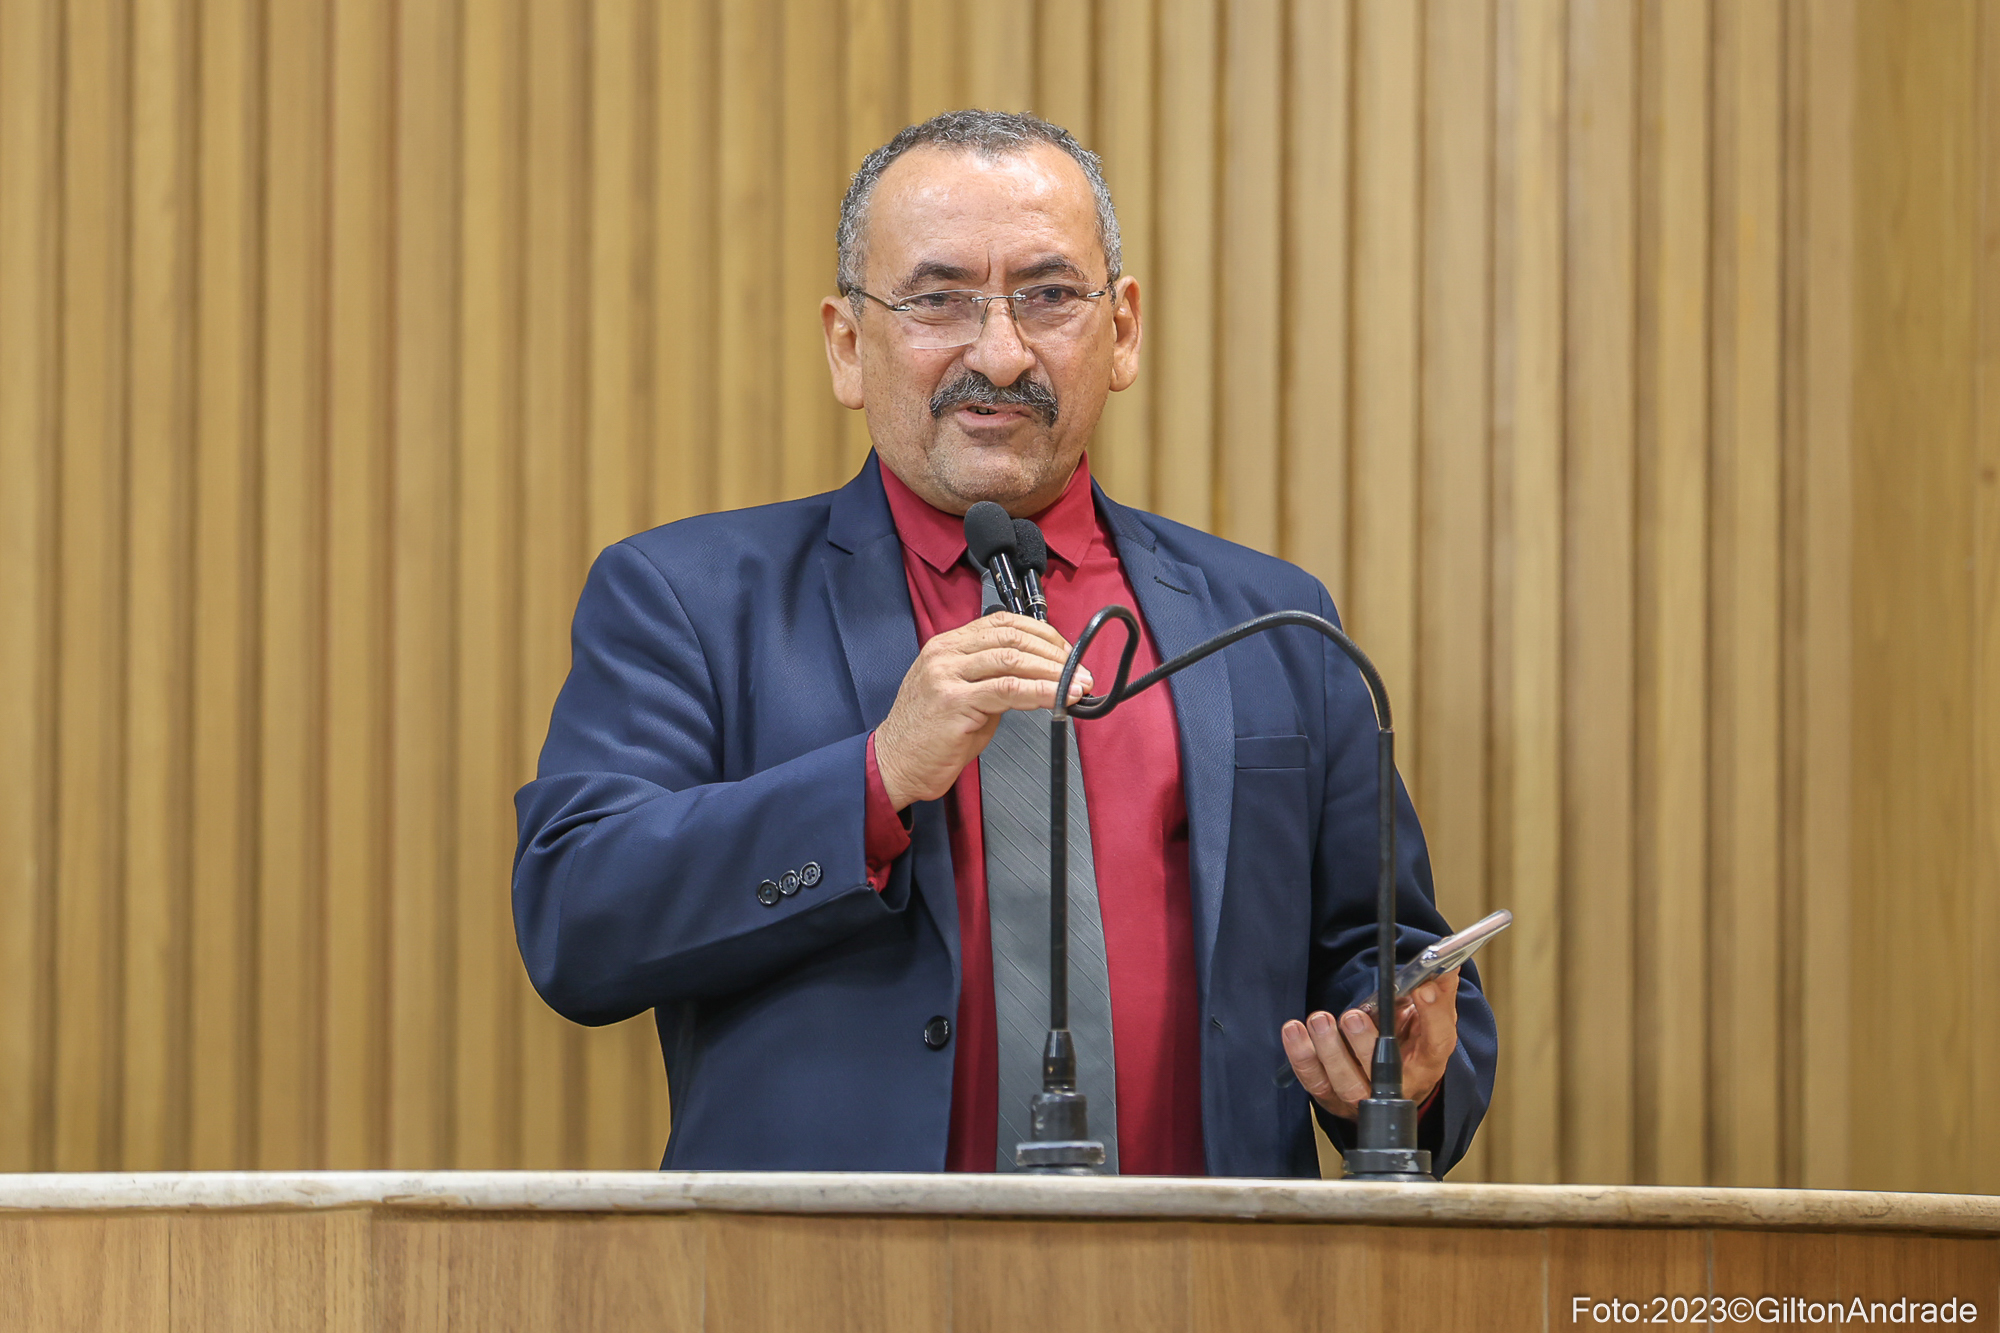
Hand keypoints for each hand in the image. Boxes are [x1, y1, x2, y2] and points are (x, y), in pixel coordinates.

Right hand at [873, 612, 1092, 809]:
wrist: (894, 764)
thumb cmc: (927, 736)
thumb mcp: (960, 695)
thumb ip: (991, 679)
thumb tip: (1036, 676)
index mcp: (946, 646)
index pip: (1002, 623)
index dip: (1041, 633)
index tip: (1065, 652)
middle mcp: (945, 654)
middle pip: (1012, 637)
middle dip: (1054, 652)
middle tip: (1079, 671)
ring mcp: (947, 676)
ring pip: (1013, 659)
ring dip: (1053, 672)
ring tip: (1077, 685)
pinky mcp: (955, 702)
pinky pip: (1008, 690)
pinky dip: (1040, 692)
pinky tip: (1059, 698)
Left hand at [1279, 969, 1460, 1119]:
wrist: (1392, 1086)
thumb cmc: (1412, 1049)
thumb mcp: (1432, 1023)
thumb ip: (1439, 995)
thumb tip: (1447, 965)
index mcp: (1428, 1061)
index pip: (1437, 1041)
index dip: (1432, 1014)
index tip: (1422, 987)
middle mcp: (1396, 1085)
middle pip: (1383, 1073)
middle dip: (1365, 1044)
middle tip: (1352, 1015)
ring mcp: (1362, 1094)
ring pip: (1346, 1083)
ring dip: (1330, 1052)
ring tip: (1321, 1020)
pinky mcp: (1332, 1095)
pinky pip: (1315, 1081)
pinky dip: (1302, 1056)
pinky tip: (1295, 1030)